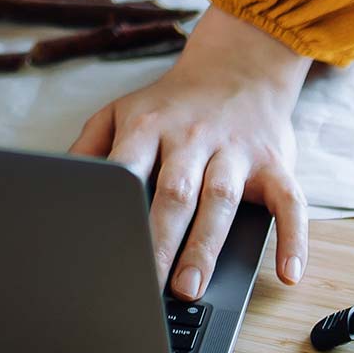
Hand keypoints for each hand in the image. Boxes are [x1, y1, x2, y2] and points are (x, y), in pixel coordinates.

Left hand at [68, 5, 310, 303]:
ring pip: (220, 198)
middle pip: (175, 190)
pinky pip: (289, 202)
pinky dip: (293, 238)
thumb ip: (91, 146)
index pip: (129, 166)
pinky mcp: (274, 163)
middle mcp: (192, 136)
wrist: (237, 65)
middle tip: (148, 282)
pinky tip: (288, 274)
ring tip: (191, 286)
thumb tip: (60, 184)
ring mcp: (234, 150)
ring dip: (207, 244)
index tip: (104, 240)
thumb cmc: (173, 102)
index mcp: (149, 125)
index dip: (116, 204)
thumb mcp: (123, 110)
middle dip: (161, 238)